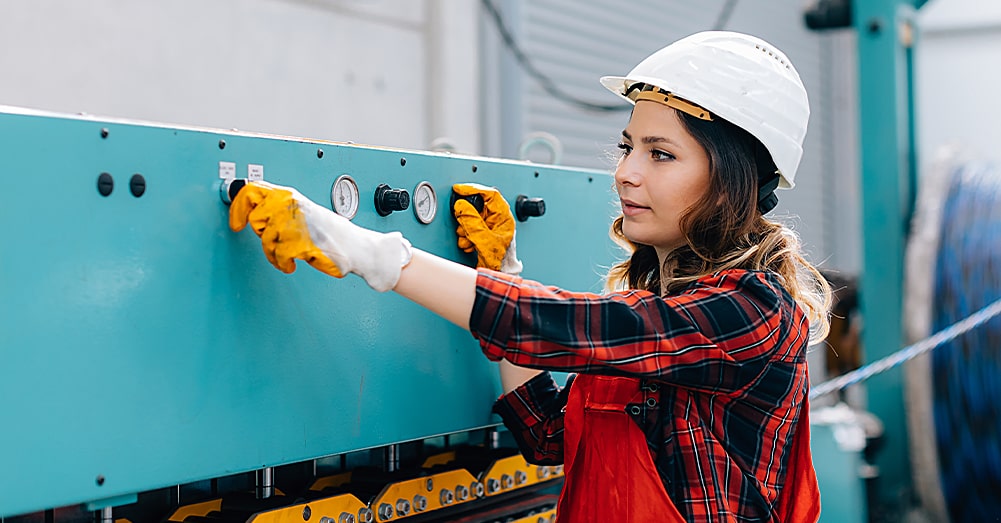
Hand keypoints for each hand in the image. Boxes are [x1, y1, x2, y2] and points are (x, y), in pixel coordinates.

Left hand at [229, 181, 411, 291]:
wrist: (357, 247)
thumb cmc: (330, 232)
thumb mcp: (302, 212)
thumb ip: (279, 208)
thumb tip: (251, 209)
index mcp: (290, 195)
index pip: (252, 191)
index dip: (237, 206)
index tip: (234, 221)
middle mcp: (291, 205)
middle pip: (256, 218)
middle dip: (262, 234)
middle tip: (276, 240)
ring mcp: (296, 223)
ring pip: (266, 240)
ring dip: (274, 252)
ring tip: (287, 256)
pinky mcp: (301, 242)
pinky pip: (279, 255)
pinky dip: (283, 263)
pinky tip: (291, 263)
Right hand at [451, 183, 521, 274]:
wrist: (498, 276)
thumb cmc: (500, 262)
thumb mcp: (484, 240)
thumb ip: (472, 222)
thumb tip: (461, 206)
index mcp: (503, 216)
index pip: (490, 194)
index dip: (473, 189)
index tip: (459, 189)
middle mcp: (498, 219)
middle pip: (478, 206)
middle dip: (467, 215)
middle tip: (461, 221)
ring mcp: (491, 226)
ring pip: (472, 217)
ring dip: (465, 227)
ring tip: (468, 237)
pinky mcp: (483, 233)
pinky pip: (470, 227)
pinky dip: (466, 234)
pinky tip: (470, 243)